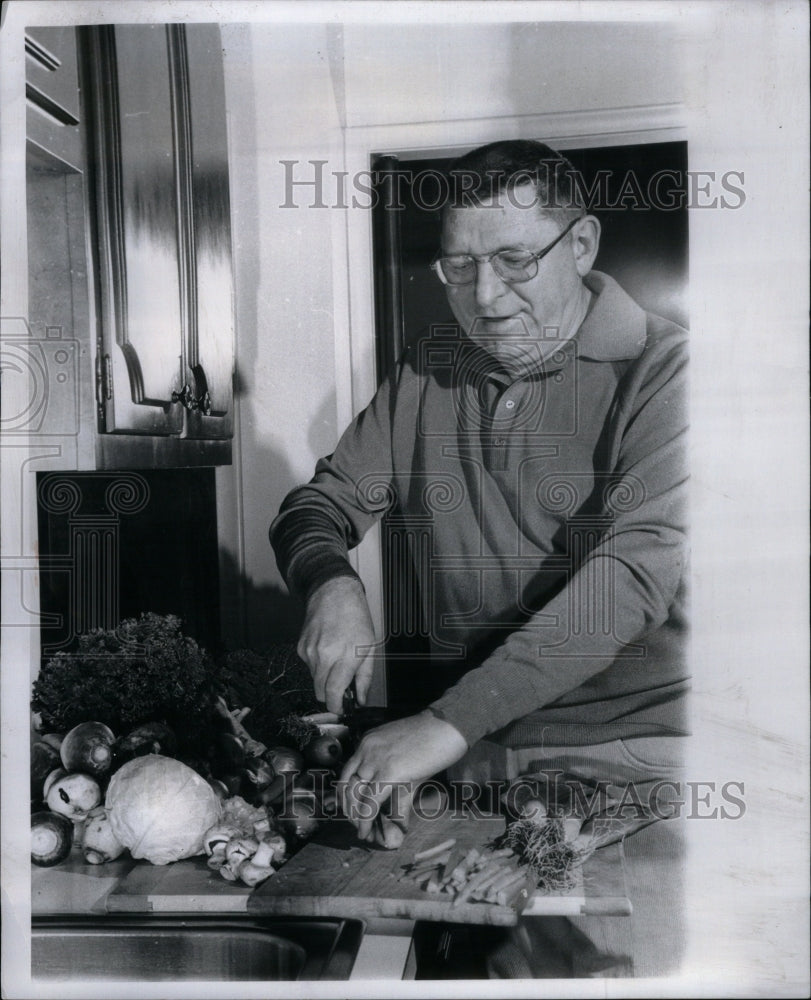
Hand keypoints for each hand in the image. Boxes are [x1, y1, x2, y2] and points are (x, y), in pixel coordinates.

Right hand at [297, 576, 376, 712]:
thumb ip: (364, 677)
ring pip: (314, 680)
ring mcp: (310, 651)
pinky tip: (327, 649)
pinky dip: (318, 665)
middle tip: (342, 690)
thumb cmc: (356, 618)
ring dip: (324, 679)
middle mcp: (325, 656)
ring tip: (337, 660)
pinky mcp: (301, 647)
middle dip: (331, 696)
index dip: (336, 707)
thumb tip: (360, 700)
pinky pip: (308, 666)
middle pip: (320, 692)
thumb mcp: (370, 647)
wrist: (334, 593)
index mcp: (345, 656)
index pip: (333, 693)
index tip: (341, 710)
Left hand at [339, 711, 467, 842]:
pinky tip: (366, 832)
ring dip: (355, 817)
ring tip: (361, 832)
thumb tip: (394, 795)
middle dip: (348, 807)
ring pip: (355, 795)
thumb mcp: (404, 752)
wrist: (446, 726)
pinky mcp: (388, 773)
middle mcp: (366, 749)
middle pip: (346, 784)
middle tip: (355, 824)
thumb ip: (394, 772)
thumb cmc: (432, 736)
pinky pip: (369, 802)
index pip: (347, 771)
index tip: (352, 809)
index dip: (346, 794)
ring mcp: (375, 760)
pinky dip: (365, 821)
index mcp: (368, 741)